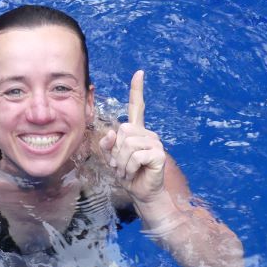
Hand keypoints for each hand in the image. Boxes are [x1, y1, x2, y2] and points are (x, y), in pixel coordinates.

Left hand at [99, 70, 165, 202]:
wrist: (142, 193)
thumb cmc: (128, 175)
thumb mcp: (112, 159)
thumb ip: (108, 145)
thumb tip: (111, 133)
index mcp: (137, 132)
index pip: (137, 107)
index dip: (136, 90)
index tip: (139, 73)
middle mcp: (148, 134)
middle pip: (123, 131)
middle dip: (116, 151)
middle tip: (121, 165)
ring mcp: (155, 143)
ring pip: (127, 144)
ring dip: (122, 162)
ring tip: (127, 171)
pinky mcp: (158, 154)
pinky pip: (135, 155)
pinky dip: (129, 167)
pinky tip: (134, 173)